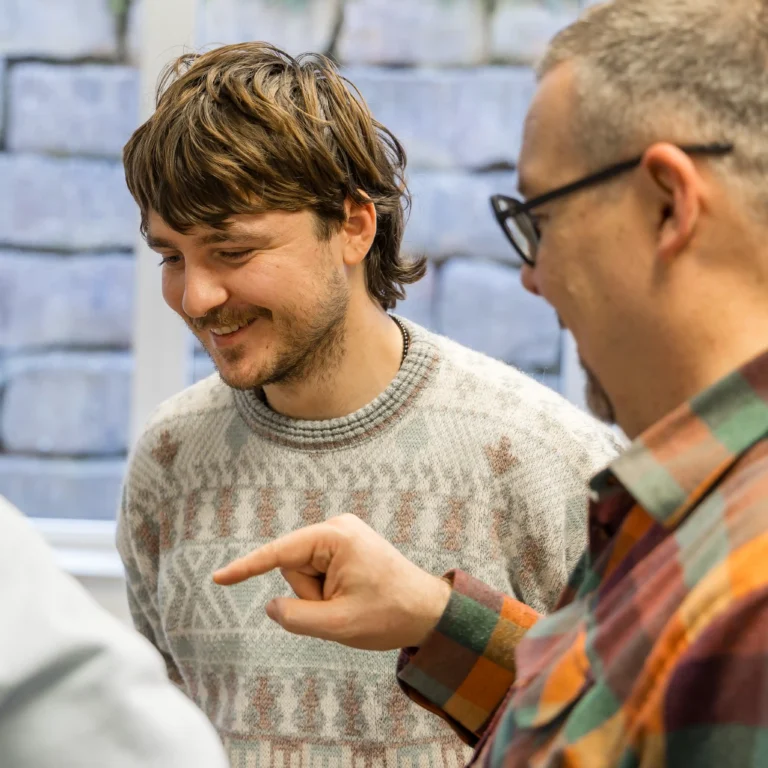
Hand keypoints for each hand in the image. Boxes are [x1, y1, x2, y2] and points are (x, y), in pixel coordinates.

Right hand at [213, 514, 451, 650]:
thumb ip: (296, 617)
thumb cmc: (390, 614)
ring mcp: (343, 536)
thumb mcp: (338, 624)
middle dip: (309, 594)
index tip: (218, 578)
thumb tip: (271, 606)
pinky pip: (319, 573)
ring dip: (320, 596)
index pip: (280, 553)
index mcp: (336, 537)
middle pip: (294, 566)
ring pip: (305, 573)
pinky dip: (327, 592)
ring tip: (352, 602)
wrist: (429, 611)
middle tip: (342, 608)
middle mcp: (337, 528)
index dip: (246, 567)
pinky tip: (352, 596)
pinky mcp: (346, 547)